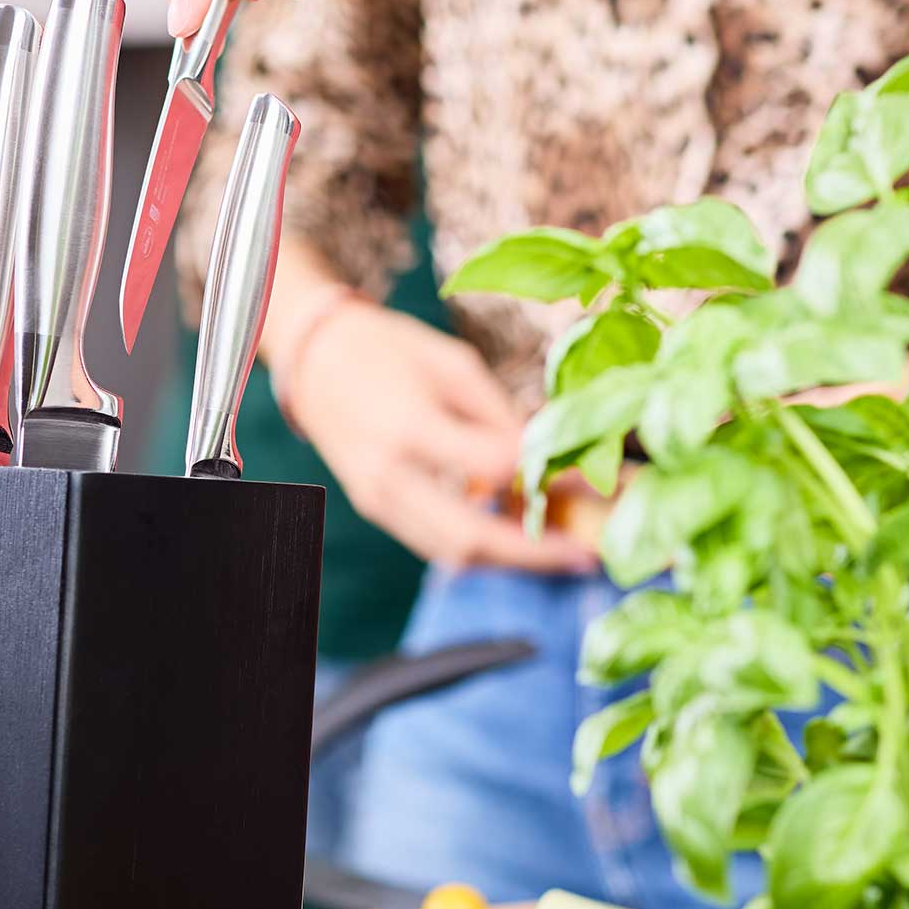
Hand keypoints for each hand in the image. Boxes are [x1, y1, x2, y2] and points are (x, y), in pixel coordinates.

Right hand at [278, 303, 595, 572]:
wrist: (315, 360)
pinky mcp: (374, 507)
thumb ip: (500, 417)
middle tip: (584, 554)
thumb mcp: (454, 364)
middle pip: (471, 539)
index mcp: (411, 426)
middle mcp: (389, 474)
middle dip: (534, 554)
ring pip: (451, 553)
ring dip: (508, 559)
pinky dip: (477, 544)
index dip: (548, 479)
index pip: (495, 469)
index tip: (592, 480)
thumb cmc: (388, 349)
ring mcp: (376, 499)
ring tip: (556, 550)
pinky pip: (432, 542)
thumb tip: (549, 459)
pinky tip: (511, 531)